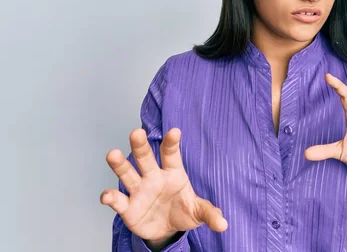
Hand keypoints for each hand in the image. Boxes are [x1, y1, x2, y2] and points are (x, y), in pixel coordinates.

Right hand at [100, 128, 227, 242]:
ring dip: (120, 164)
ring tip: (112, 154)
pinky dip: (110, 197)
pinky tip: (107, 196)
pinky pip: (117, 200)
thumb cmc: (183, 212)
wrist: (167, 230)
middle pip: (145, 158)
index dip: (172, 143)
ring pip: (127, 173)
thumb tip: (223, 225)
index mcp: (173, 174)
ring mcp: (139, 191)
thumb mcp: (199, 213)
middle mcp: (153, 177)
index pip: (172, 155)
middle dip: (140, 145)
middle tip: (136, 132)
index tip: (175, 131)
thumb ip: (210, 215)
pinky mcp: (128, 207)